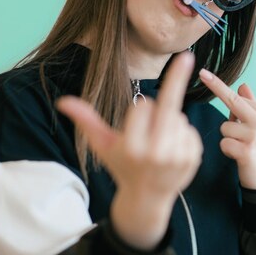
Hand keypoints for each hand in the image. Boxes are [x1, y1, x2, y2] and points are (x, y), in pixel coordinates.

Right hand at [56, 52, 202, 249]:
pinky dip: (182, 132)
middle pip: (168, 106)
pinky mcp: (192, 158)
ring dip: (170, 120)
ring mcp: (177, 157)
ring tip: (159, 141)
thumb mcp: (102, 145)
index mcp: (131, 147)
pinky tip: (172, 148)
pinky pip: (190, 129)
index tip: (138, 117)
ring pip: (179, 117)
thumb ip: (86, 121)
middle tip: (187, 56)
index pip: (143, 106)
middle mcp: (155, 153)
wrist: (147, 198)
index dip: (140, 108)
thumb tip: (63, 101)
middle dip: (177, 78)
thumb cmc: (122, 165)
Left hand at [199, 68, 255, 189]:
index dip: (219, 85)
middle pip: (232, 103)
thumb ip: (250, 106)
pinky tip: (238, 157)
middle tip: (202, 74)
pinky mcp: (247, 151)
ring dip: (227, 138)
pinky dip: (227, 150)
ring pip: (225, 127)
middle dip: (217, 88)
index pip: (237, 97)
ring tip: (240, 148)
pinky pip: (224, 143)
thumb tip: (243, 86)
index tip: (204, 72)